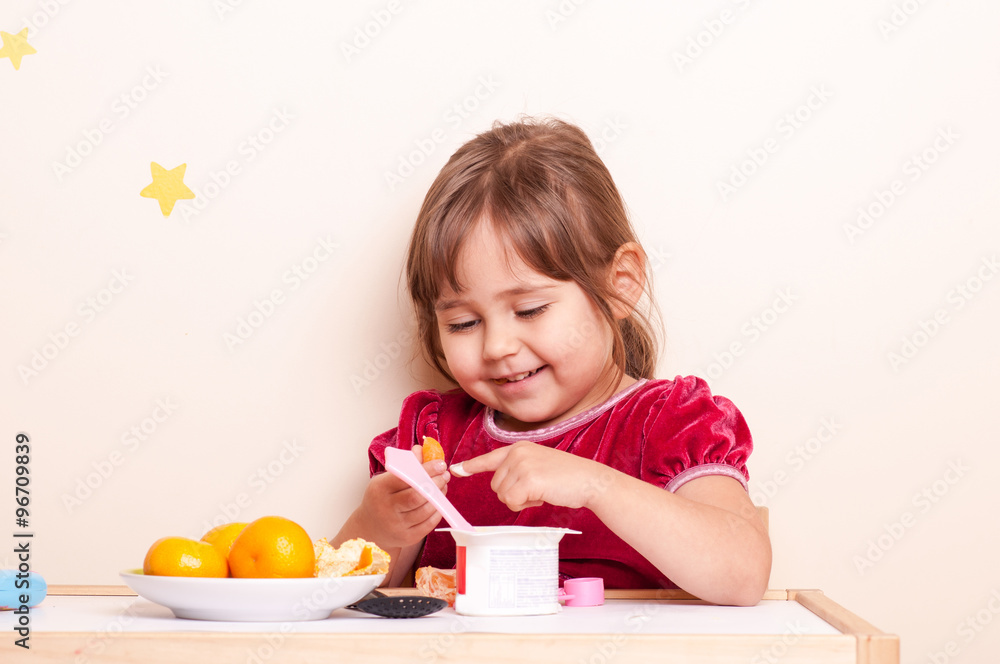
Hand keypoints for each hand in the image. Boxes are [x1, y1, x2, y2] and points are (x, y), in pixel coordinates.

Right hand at [357, 445, 449, 547]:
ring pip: (424, 511)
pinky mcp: (407, 538)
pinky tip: (439, 502)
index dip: (426, 470)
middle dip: (435, 483)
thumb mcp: (386, 479)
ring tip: (443, 486)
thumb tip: (421, 449)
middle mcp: (386, 508)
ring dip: (438, 497)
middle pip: (416, 496)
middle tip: (445, 475)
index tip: (440, 464)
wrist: (370, 528)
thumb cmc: (381, 498)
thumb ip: (405, 465)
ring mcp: (397, 525)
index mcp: (380, 489)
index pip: (405, 478)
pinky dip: (437, 512)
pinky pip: (428, 524)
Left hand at [450, 441, 616, 511]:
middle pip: (496, 484)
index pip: (490, 458)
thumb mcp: (538, 465)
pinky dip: (525, 505)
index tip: (455, 469)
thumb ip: (519, 469)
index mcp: (519, 448)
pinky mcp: (527, 479)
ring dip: (520, 500)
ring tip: (541, 491)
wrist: (588, 480)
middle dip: (513, 494)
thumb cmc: (566, 477)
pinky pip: (512, 501)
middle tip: (537, 489)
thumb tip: (502, 486)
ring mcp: (521, 465)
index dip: (472, 466)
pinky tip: (542, 497)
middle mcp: (517, 453)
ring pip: (502, 495)